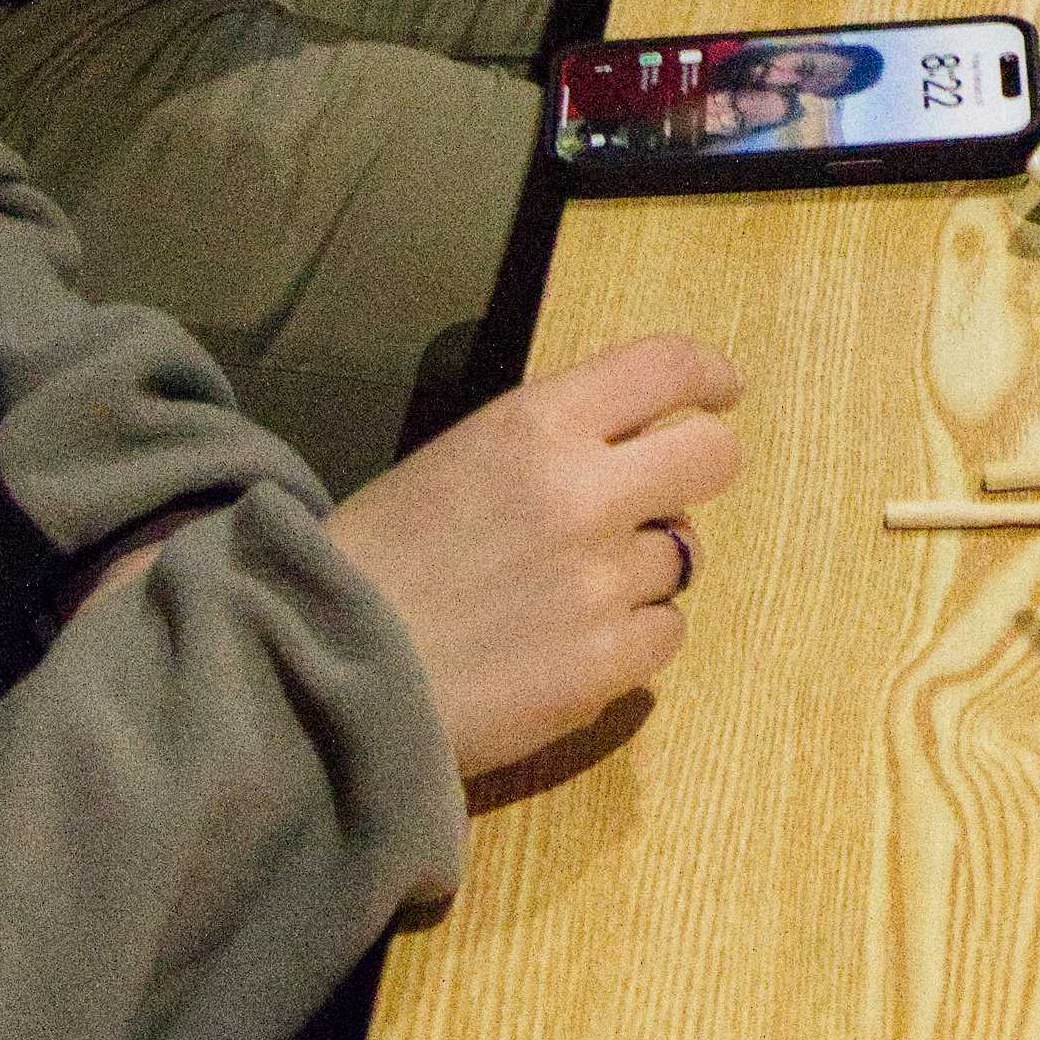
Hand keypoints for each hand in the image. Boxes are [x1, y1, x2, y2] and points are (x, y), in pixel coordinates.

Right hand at [324, 332, 745, 781]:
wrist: (318, 673)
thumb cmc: (375, 561)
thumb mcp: (456, 462)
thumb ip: (548, 442)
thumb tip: (635, 445)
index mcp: (535, 425)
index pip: (666, 366)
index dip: (707, 376)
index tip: (720, 394)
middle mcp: (583, 493)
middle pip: (713, 457)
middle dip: (698, 472)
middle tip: (660, 498)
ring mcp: (600, 583)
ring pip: (681, 557)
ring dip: (641, 570)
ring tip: (563, 593)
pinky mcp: (604, 665)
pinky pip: (664, 635)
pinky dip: (631, 640)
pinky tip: (567, 646)